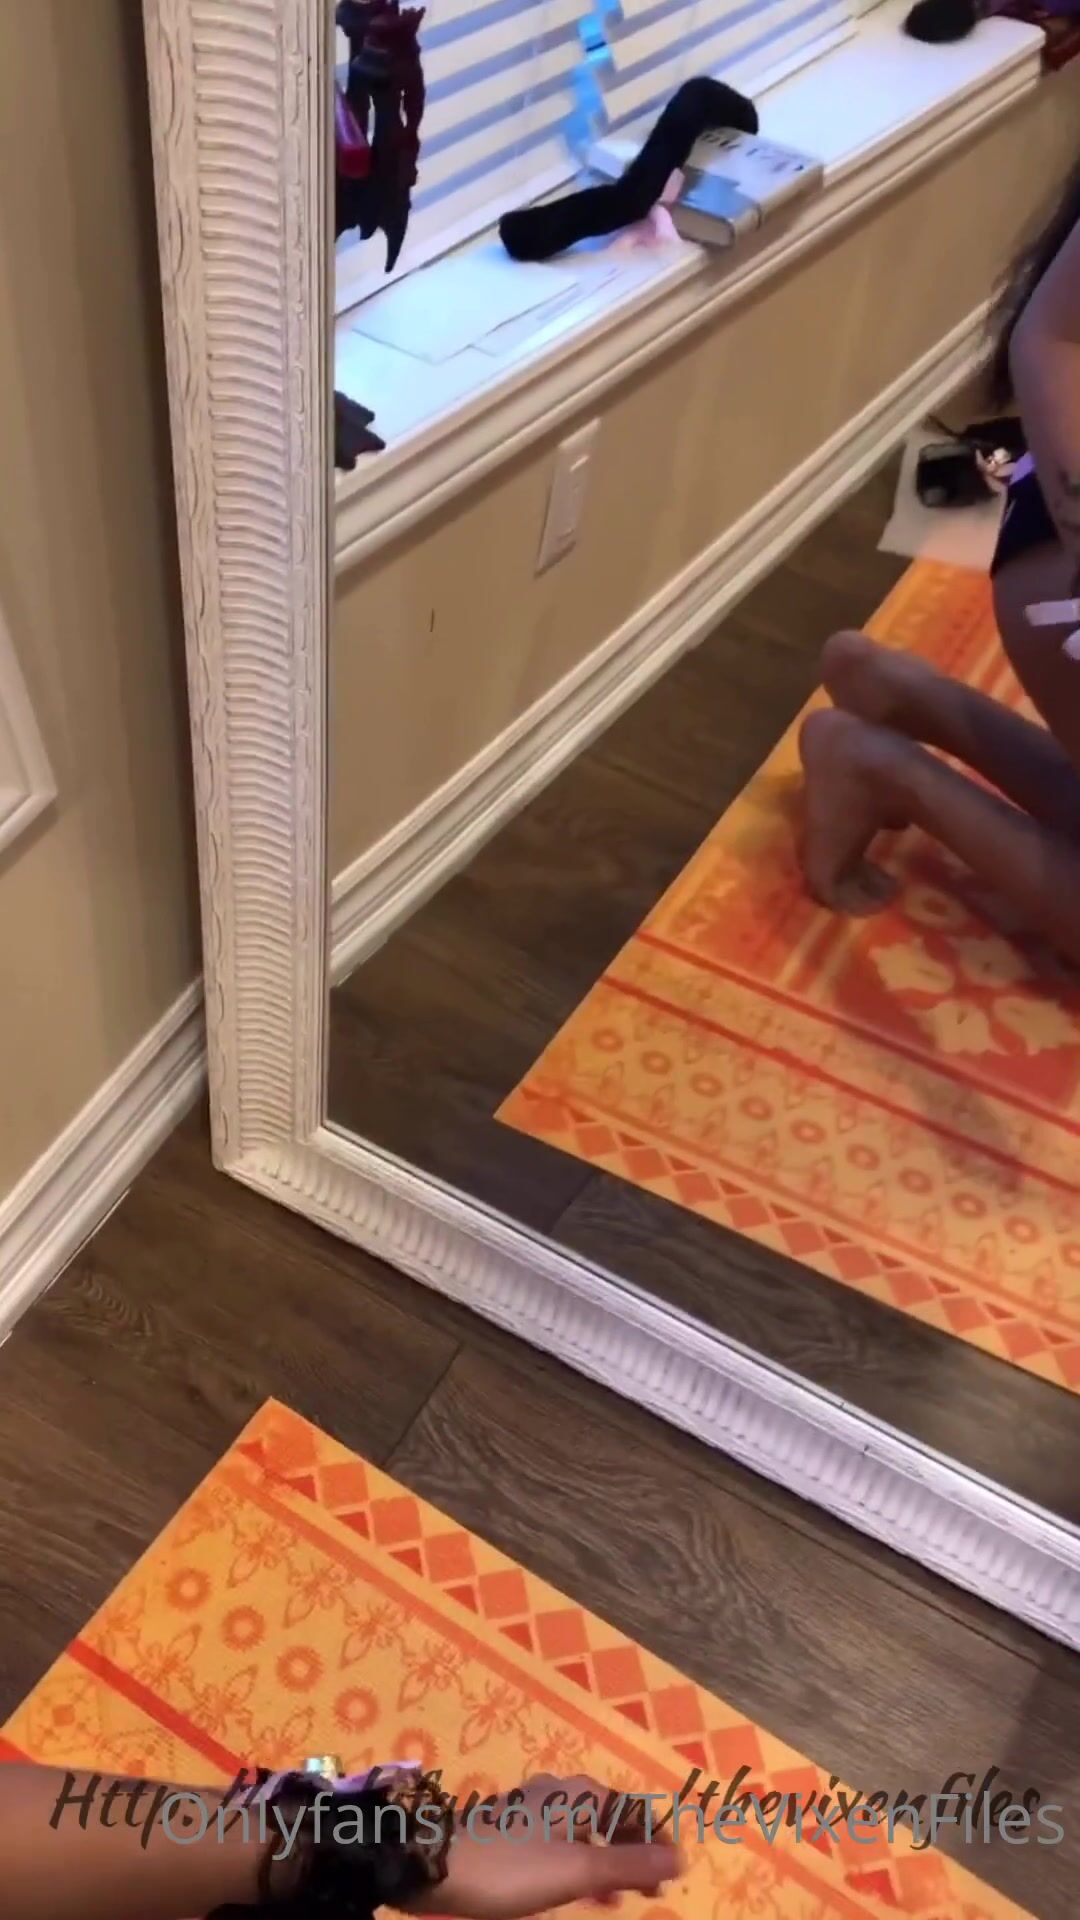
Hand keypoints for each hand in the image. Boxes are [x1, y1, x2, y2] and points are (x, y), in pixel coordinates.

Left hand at [406, 1774, 682, 1919]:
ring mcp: (532, 1808)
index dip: (658, 1840)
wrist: (436, 1865)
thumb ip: (630, 1863)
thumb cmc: (513, 1868)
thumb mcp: (578, 1869)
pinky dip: (579, 1863)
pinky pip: (561, 1841)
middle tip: (649, 1892)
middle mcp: (559, 1791)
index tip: (673, 1875)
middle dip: (634, 1851)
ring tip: (616, 1899)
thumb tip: (679, 1859)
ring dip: (607, 1860)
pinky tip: (573, 1889)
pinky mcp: (510, 1828)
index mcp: (581, 1794)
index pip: (635, 1809)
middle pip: (611, 1815)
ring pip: (585, 1830)